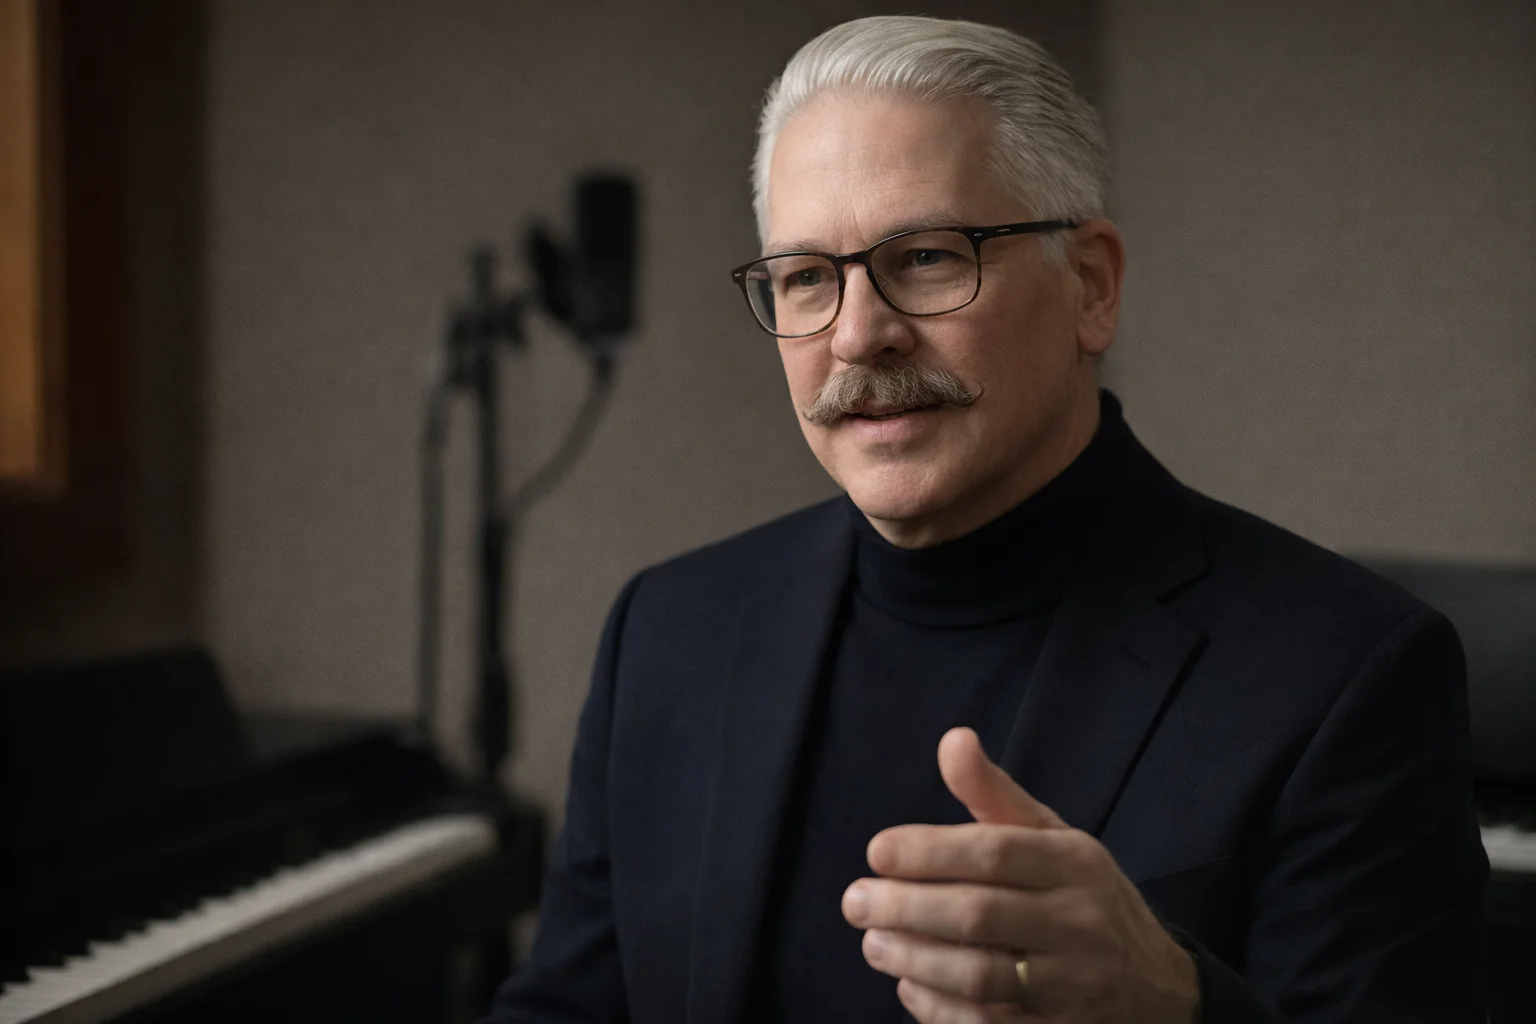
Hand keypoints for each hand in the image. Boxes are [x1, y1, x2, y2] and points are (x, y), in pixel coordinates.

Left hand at [841, 727, 1200, 1022]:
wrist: (1157, 989)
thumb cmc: (1085, 897)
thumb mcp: (1053, 838)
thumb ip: (995, 795)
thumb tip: (952, 740)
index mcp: (1074, 863)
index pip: (994, 852)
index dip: (929, 851)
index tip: (877, 852)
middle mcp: (1078, 922)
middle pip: (978, 915)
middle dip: (906, 908)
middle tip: (855, 901)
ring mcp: (1071, 984)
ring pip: (980, 976)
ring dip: (914, 959)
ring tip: (873, 943)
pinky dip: (940, 1008)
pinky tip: (908, 986)